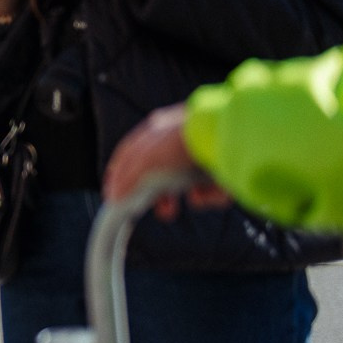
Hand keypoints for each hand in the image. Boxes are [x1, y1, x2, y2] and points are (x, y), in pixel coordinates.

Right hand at [103, 104, 227, 218]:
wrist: (229, 136)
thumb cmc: (183, 141)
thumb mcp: (145, 159)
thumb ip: (127, 178)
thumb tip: (113, 195)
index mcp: (156, 132)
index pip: (131, 156)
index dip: (121, 176)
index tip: (116, 195)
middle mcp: (178, 142)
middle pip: (161, 175)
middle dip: (159, 196)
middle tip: (160, 209)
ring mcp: (202, 155)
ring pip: (188, 185)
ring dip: (190, 197)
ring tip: (194, 198)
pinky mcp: (223, 168)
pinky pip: (211, 190)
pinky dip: (210, 196)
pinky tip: (210, 191)